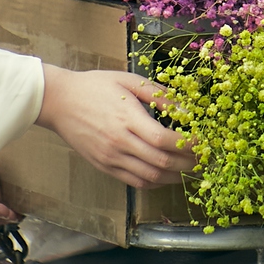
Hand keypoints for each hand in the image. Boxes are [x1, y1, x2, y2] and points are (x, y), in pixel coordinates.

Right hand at [38, 66, 194, 188]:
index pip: (164, 140)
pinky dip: (155, 182)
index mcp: (127, 118)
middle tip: (204, 160)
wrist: (59, 102)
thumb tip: (184, 109)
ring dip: (174, 177)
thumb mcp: (129, 81)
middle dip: (188, 164)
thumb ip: (158, 95)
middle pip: (161, 162)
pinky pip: (134, 181)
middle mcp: (120, 142)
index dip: (188, 145)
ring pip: (150, 177)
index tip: (203, 142)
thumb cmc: (95, 87)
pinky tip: (166, 175)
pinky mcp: (104, 167)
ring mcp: (111, 158)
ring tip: (190, 170)